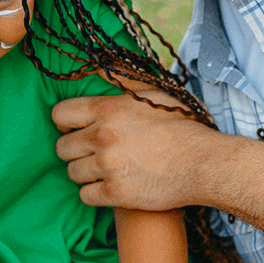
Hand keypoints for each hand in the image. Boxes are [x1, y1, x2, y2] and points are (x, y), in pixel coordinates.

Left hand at [51, 88, 218, 209]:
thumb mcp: (152, 94)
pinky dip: (96, 193)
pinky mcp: (116, 192)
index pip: (60, 114)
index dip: (64, 123)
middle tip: (93, 152)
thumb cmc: (181, 127)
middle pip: (62, 147)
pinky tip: (111, 185)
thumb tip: (97, 67)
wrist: (203, 163)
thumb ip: (121, 82)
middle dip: (75, 150)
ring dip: (86, 172)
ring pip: (73, 172)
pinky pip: (85, 195)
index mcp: (108, 109)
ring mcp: (108, 166)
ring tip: (107, 169)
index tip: (73, 129)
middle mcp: (103, 136)